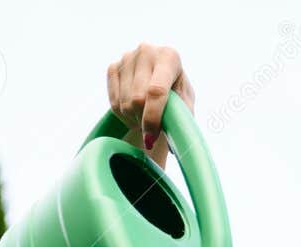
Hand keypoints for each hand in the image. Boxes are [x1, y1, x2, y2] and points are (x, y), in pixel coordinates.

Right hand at [106, 42, 194, 169]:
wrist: (162, 86)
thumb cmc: (178, 98)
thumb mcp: (186, 106)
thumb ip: (182, 119)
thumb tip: (172, 141)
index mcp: (170, 57)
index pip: (156, 91)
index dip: (152, 118)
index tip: (151, 138)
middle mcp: (147, 51)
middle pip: (137, 99)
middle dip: (143, 121)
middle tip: (152, 130)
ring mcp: (128, 57)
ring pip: (124, 103)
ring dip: (134, 120)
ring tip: (145, 120)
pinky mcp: (114, 67)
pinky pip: (113, 102)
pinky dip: (123, 115)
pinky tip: (134, 114)